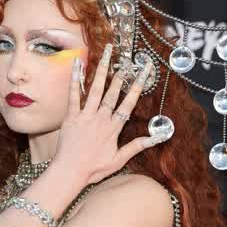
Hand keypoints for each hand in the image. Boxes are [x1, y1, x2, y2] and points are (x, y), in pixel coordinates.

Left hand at [54, 44, 166, 185]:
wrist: (70, 172)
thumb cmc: (93, 169)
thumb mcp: (119, 160)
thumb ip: (136, 146)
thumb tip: (156, 139)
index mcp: (113, 128)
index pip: (128, 103)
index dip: (137, 86)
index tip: (144, 73)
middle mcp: (100, 119)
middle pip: (113, 93)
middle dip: (121, 75)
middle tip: (127, 60)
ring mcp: (85, 116)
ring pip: (95, 90)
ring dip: (102, 71)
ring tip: (107, 55)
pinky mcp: (70, 117)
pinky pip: (73, 95)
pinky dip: (75, 80)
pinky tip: (77, 65)